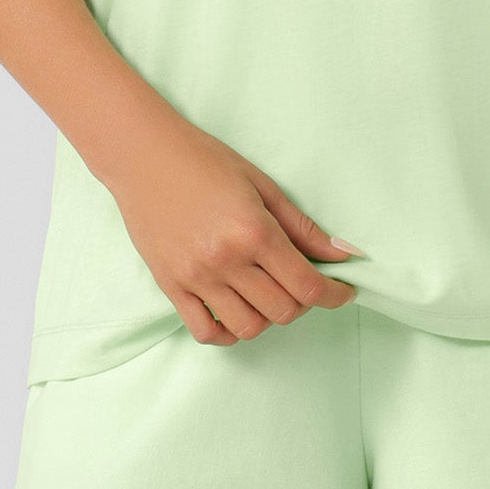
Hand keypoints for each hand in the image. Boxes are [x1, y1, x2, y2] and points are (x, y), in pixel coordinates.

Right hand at [104, 106, 362, 345]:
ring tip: (267, 292)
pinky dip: (228, 331)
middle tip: (301, 281)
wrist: (144, 156)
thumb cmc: (205, 160)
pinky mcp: (171, 287)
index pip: (306, 284)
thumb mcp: (261, 185)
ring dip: (268, 317)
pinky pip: (206, 332)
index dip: (333, 294)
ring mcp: (196, 278)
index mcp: (253, 231)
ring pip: (249, 328)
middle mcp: (226, 261)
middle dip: (303, 302)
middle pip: (283, 311)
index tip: (344, 292)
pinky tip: (236, 310)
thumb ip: (303, 227)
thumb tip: (344, 255)